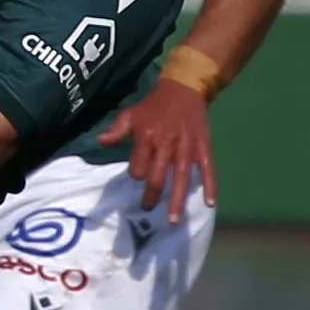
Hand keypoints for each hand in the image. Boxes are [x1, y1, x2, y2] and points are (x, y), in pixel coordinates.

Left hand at [96, 79, 215, 222]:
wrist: (184, 89)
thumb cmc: (153, 106)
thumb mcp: (129, 114)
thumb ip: (116, 130)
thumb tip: (100, 141)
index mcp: (147, 138)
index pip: (138, 167)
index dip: (135, 174)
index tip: (136, 176)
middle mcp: (167, 145)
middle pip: (157, 178)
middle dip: (151, 196)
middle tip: (147, 209)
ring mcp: (187, 148)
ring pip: (181, 179)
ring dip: (176, 201)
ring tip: (173, 221)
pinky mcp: (203, 148)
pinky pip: (207, 170)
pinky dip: (209, 187)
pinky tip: (209, 204)